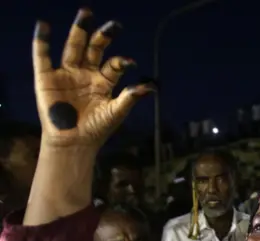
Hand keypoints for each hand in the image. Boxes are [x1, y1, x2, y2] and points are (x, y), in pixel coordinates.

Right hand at [33, 9, 153, 149]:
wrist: (74, 143)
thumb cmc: (96, 129)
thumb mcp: (116, 112)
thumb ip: (131, 97)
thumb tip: (153, 87)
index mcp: (104, 81)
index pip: (114, 64)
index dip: (121, 61)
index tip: (129, 62)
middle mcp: (86, 73)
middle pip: (94, 48)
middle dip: (102, 35)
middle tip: (114, 25)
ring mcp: (67, 74)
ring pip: (73, 47)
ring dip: (79, 31)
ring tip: (86, 14)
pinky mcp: (47, 78)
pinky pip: (43, 56)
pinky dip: (42, 41)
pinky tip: (44, 26)